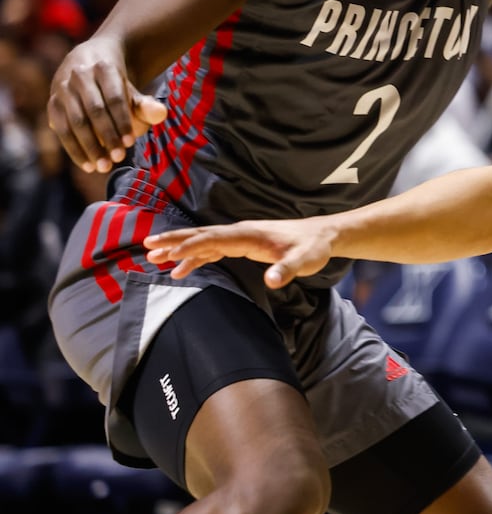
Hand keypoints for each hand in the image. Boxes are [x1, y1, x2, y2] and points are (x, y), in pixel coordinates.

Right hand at [47, 39, 166, 172]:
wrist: (88, 64)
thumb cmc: (116, 86)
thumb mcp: (132, 92)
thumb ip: (146, 105)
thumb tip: (161, 114)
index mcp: (104, 68)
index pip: (114, 97)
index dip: (122, 121)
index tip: (130, 143)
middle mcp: (79, 76)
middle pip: (94, 110)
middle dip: (107, 136)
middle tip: (118, 158)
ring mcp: (62, 89)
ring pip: (75, 121)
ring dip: (89, 147)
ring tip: (103, 166)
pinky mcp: (52, 103)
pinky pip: (61, 129)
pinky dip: (74, 149)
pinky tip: (87, 165)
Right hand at [145, 219, 336, 288]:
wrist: (322, 236)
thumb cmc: (313, 248)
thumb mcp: (305, 261)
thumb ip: (287, 270)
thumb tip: (272, 281)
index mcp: (250, 234)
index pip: (215, 238)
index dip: (192, 246)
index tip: (169, 254)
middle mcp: (241, 232)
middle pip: (201, 234)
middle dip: (174, 240)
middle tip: (147, 246)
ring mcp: (240, 237)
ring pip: (203, 241)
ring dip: (179, 249)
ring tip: (153, 257)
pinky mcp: (242, 244)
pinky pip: (211, 249)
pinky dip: (194, 257)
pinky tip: (180, 270)